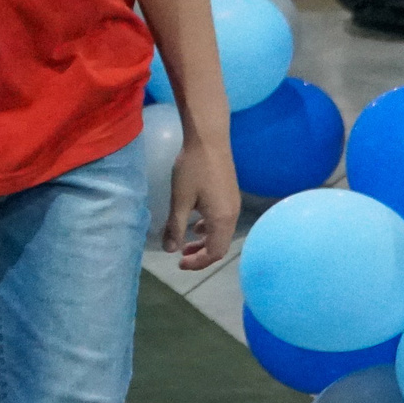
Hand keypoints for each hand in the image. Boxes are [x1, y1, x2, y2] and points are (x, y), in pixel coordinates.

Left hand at [164, 137, 239, 270]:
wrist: (209, 139)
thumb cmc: (193, 169)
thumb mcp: (180, 200)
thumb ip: (175, 227)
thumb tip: (170, 250)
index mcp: (222, 220)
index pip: (214, 253)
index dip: (197, 263)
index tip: (179, 263)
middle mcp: (232, 215)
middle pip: (220, 245)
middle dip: (200, 254)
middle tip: (181, 257)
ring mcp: (233, 203)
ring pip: (221, 232)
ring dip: (204, 241)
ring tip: (185, 242)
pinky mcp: (230, 193)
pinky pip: (222, 220)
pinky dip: (209, 227)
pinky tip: (196, 222)